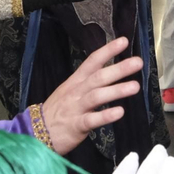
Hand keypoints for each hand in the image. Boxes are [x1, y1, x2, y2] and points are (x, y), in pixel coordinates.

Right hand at [39, 38, 142, 154]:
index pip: (92, 61)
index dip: (107, 51)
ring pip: (97, 96)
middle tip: (138, 62)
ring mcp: (76, 108)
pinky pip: (91, 120)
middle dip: (119, 68)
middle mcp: (77, 91)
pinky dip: (105, 115)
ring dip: (116, 90)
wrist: (35, 132)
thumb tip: (112, 73)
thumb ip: (89, 82)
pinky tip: (120, 112)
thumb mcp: (70, 91)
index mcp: (76, 81)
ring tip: (135, 86)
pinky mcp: (76, 125)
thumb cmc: (58, 111)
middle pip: (98, 77)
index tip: (124, 41)